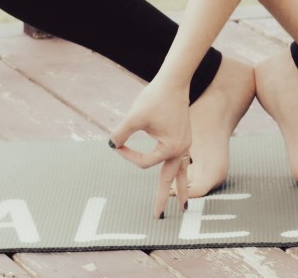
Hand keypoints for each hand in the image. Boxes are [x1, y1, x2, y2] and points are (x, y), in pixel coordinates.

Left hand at [108, 79, 191, 218]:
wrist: (174, 81)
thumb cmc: (155, 97)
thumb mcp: (134, 116)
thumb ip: (121, 133)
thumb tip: (111, 144)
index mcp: (172, 148)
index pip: (144, 162)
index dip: (127, 155)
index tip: (118, 142)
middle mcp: (182, 149)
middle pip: (171, 179)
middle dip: (164, 198)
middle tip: (157, 217)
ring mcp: (186, 144)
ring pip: (182, 172)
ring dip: (180, 188)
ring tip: (182, 206)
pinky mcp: (184, 138)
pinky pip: (183, 161)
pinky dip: (181, 172)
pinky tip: (178, 177)